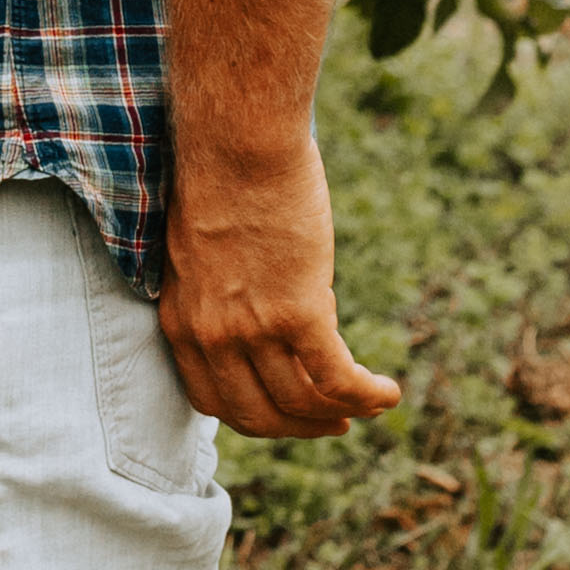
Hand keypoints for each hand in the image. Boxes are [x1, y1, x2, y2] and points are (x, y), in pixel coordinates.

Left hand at [158, 134, 400, 440]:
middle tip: (335, 423)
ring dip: (343, 413)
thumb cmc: (221, 177)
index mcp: (181, 322)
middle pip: (258, 415)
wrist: (236, 141)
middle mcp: (211, 336)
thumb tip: (262, 313)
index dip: (255, 418)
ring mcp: (252, 328)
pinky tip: (388, 393)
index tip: (286, 414)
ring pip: (302, 402)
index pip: (212, 402)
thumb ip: (220, 294)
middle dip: (300, 428)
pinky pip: (336, 378)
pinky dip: (367, 395)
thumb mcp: (201, 252)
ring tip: (371, 404)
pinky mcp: (297, 312)